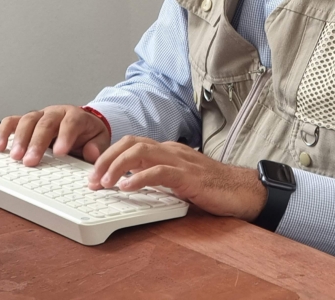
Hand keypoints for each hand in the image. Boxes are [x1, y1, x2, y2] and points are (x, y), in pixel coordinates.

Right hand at [0, 105, 111, 166]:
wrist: (81, 124)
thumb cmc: (87, 133)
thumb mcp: (99, 139)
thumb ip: (96, 147)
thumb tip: (91, 153)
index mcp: (75, 116)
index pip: (71, 122)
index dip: (65, 136)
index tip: (59, 152)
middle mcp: (56, 113)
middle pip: (45, 123)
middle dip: (37, 142)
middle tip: (31, 161)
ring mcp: (40, 116)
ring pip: (27, 120)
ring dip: (20, 139)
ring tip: (15, 156)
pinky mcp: (26, 121)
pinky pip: (12, 122)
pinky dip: (4, 132)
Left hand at [90, 135, 267, 221]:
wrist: (243, 191)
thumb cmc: (213, 188)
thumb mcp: (180, 179)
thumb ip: (159, 177)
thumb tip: (132, 184)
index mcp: (168, 150)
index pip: (132, 143)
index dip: (109, 155)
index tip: (94, 173)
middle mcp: (171, 150)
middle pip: (131, 143)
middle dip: (106, 159)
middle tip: (92, 180)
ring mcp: (181, 161)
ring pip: (141, 152)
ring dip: (117, 167)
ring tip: (104, 183)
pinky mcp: (189, 176)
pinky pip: (159, 172)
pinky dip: (140, 178)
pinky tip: (127, 189)